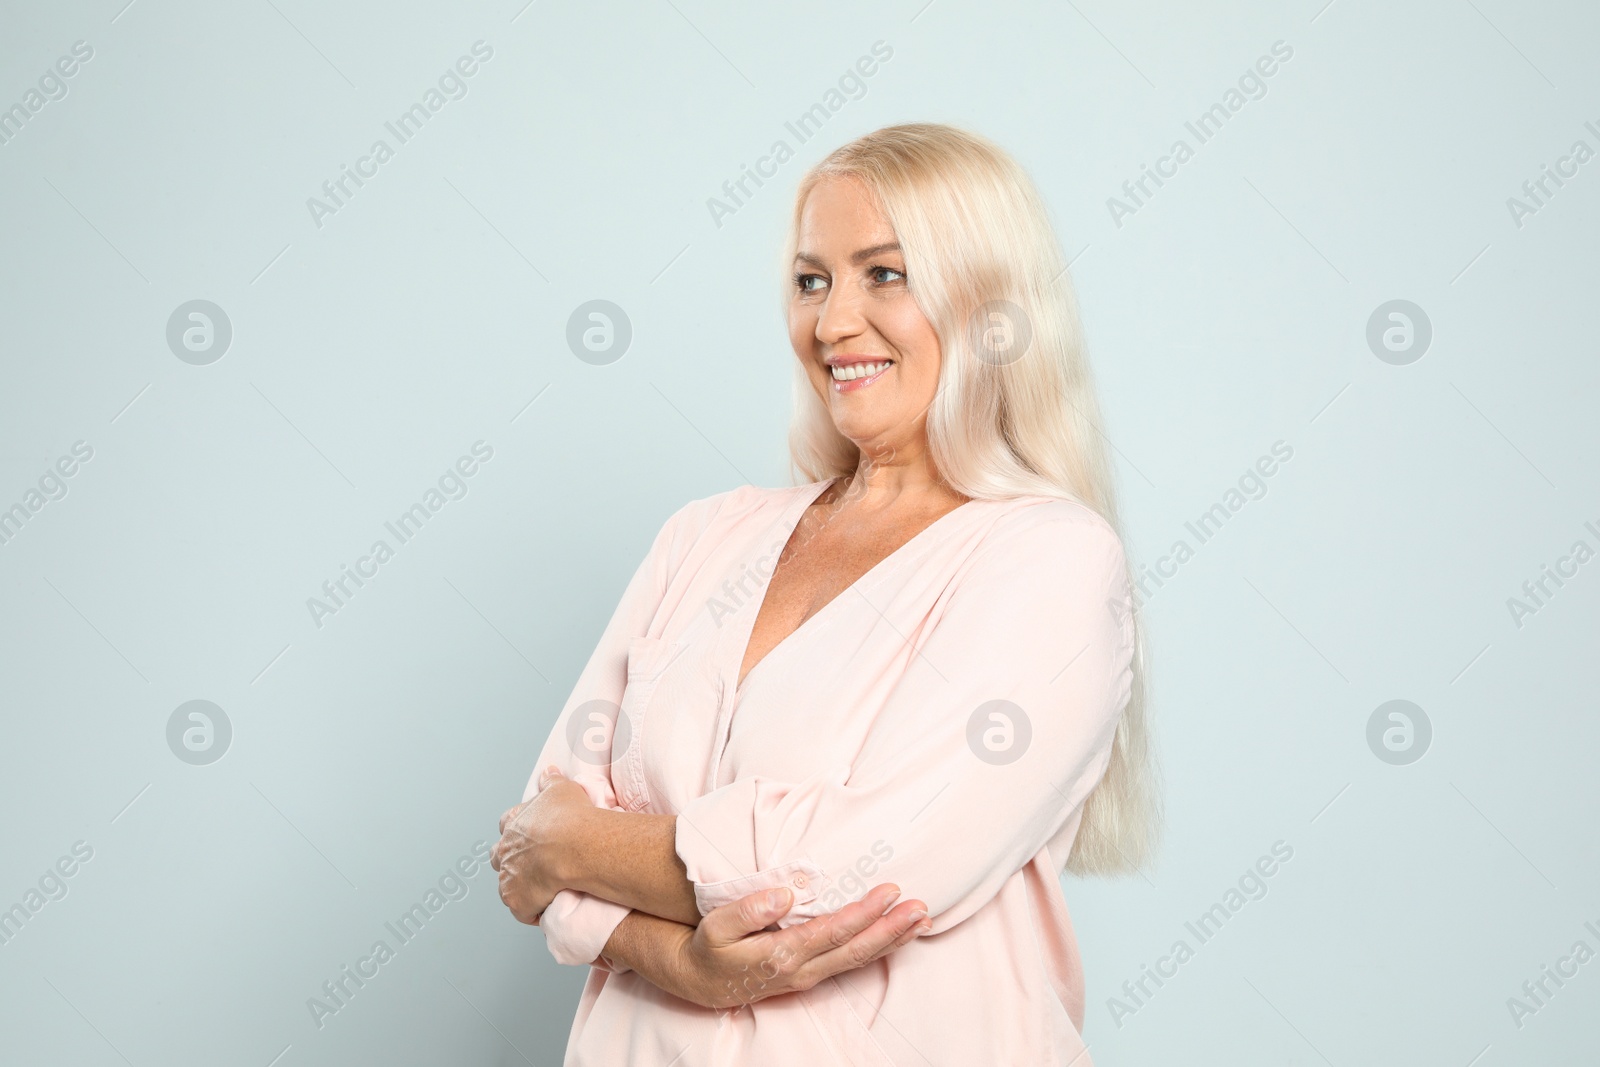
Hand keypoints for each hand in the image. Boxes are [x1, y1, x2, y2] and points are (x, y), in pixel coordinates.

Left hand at [491, 766, 593, 924]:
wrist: (573, 845)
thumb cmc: (569, 816)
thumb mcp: (561, 789)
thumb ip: (551, 781)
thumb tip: (549, 771)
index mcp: (514, 823)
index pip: (507, 823)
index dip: (517, 828)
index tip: (529, 833)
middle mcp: (506, 850)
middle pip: (497, 856)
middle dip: (509, 860)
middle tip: (529, 864)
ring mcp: (509, 877)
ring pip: (506, 886)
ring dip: (519, 887)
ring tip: (538, 891)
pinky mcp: (517, 901)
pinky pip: (521, 911)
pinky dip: (531, 911)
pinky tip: (545, 909)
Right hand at [669, 882, 930, 1008]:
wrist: (701, 983)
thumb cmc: (711, 948)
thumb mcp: (717, 926)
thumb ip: (749, 909)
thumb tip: (784, 895)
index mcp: (782, 954)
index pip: (833, 931)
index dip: (864, 912)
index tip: (889, 891)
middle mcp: (803, 970)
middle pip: (856, 949)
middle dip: (891, 928)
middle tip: (920, 907)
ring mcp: (810, 976)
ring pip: (859, 959)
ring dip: (892, 939)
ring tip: (921, 920)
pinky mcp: (813, 974)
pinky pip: (852, 962)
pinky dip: (879, 948)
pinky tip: (897, 936)